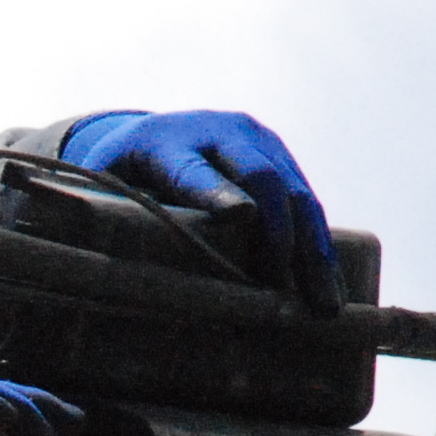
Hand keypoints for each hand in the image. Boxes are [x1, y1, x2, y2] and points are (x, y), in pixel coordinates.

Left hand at [63, 108, 341, 315]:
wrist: (147, 133)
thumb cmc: (120, 179)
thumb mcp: (105, 194)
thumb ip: (112, 224)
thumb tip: (116, 289)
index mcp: (166, 143)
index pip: (194, 170)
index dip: (216, 192)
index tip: (239, 216)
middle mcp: (219, 131)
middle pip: (261, 180)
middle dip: (282, 238)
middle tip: (290, 292)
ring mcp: (256, 140)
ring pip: (294, 193)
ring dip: (313, 250)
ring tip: (324, 304)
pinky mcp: (279, 154)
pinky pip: (305, 200)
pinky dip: (318, 244)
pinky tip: (329, 282)